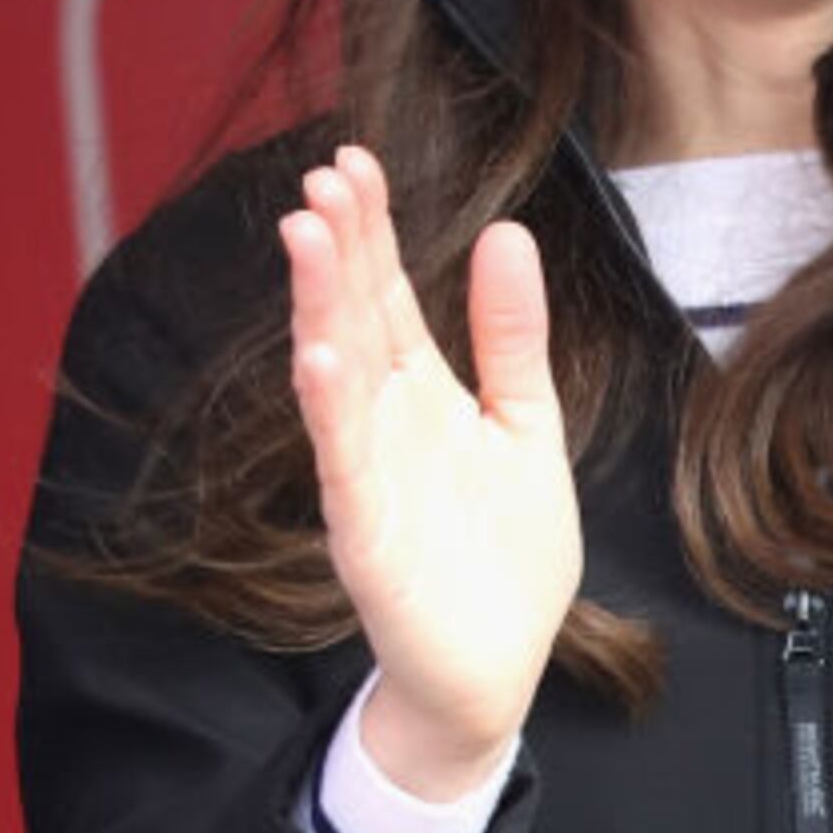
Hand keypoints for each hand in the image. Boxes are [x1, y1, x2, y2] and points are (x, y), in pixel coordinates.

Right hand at [284, 145, 577, 802]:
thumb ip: (511, 336)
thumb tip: (508, 231)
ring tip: (306, 236)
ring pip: (339, 375)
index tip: (353, 160)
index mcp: (423, 394)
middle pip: (356, 319)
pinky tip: (318, 354)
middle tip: (320, 177)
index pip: (388, 294)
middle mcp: (386, 423)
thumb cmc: (504, 556)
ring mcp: (371, 475)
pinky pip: (345, 461)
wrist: (497, 672)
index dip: (371, 229)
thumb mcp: (526, 426)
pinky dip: (330, 408)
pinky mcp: (368, 534)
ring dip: (319, 305)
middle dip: (338, 248)